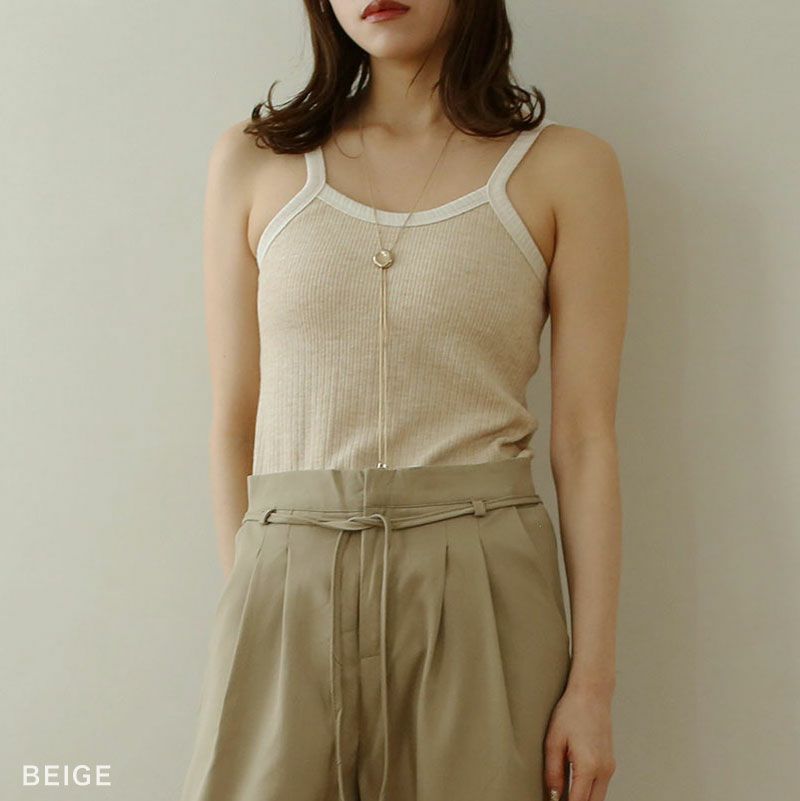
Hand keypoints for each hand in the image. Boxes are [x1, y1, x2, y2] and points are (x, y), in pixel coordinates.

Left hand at [543, 683, 615, 800]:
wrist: (592, 693)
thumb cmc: (572, 711)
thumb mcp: (554, 740)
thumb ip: (553, 771)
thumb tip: (553, 794)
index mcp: (589, 766)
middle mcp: (604, 769)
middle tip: (560, 800)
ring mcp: (609, 766)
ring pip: (599, 797)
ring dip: (584, 799)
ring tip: (565, 793)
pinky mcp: (610, 761)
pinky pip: (601, 785)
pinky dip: (590, 790)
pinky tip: (575, 785)